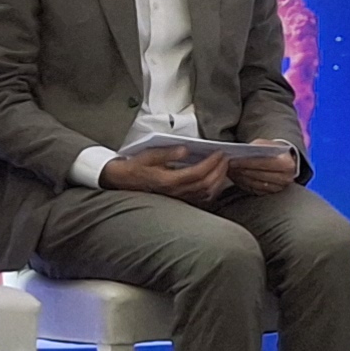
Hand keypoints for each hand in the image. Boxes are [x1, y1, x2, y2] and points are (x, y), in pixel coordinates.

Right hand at [101, 148, 232, 205]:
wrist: (123, 181)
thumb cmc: (136, 166)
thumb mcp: (149, 155)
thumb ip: (168, 153)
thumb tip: (185, 150)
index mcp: (169, 180)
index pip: (198, 173)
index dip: (212, 163)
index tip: (220, 152)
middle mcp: (176, 192)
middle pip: (206, 184)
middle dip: (219, 170)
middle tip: (226, 158)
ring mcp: (178, 198)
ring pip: (206, 193)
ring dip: (219, 180)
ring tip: (224, 167)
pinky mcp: (179, 200)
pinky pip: (201, 198)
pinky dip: (213, 189)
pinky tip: (216, 180)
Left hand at [230, 144, 302, 193]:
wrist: (288, 162)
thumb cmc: (276, 151)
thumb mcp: (269, 144)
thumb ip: (256, 147)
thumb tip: (240, 152)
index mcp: (287, 164)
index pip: (263, 163)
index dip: (246, 162)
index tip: (232, 160)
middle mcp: (285, 178)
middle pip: (258, 175)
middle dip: (241, 170)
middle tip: (228, 166)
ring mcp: (279, 188)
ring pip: (255, 183)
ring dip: (240, 177)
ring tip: (230, 171)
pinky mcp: (272, 193)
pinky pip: (254, 189)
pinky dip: (243, 183)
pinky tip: (236, 177)